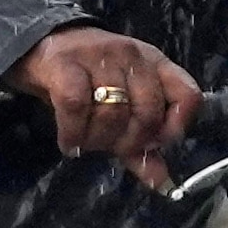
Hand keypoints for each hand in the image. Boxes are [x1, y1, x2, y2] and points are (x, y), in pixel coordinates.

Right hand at [12, 27, 198, 187]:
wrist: (40, 44)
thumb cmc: (87, 78)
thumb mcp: (122, 106)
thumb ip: (142, 144)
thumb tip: (161, 183)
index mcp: (155, 64)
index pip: (188, 95)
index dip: (176, 127)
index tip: (154, 144)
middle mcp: (132, 56)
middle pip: (147, 111)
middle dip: (128, 141)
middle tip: (109, 147)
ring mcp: (99, 56)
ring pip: (112, 112)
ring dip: (97, 140)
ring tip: (85, 143)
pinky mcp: (64, 63)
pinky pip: (75, 105)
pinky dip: (72, 133)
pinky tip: (69, 142)